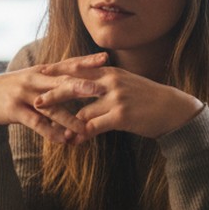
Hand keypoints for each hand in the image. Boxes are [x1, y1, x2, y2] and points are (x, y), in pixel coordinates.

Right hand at [0, 53, 108, 144]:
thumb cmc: (14, 89)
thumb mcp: (34, 80)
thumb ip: (55, 80)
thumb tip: (82, 79)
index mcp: (42, 71)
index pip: (68, 64)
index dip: (86, 61)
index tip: (106, 58)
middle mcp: (34, 80)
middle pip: (61, 82)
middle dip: (81, 85)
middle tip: (101, 89)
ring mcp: (24, 95)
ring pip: (51, 107)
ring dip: (68, 119)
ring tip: (85, 128)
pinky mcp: (14, 110)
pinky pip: (36, 123)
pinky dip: (50, 132)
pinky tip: (63, 141)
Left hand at [36, 57, 203, 139]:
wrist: (172, 109)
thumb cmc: (146, 98)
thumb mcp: (125, 84)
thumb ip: (104, 83)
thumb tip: (85, 85)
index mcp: (109, 72)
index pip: (78, 68)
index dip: (58, 70)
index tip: (41, 72)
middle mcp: (110, 81)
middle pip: (74, 86)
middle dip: (53, 95)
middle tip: (36, 102)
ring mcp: (115, 97)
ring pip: (82, 111)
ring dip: (67, 124)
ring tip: (54, 132)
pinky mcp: (121, 115)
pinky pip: (94, 126)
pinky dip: (82, 134)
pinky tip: (74, 141)